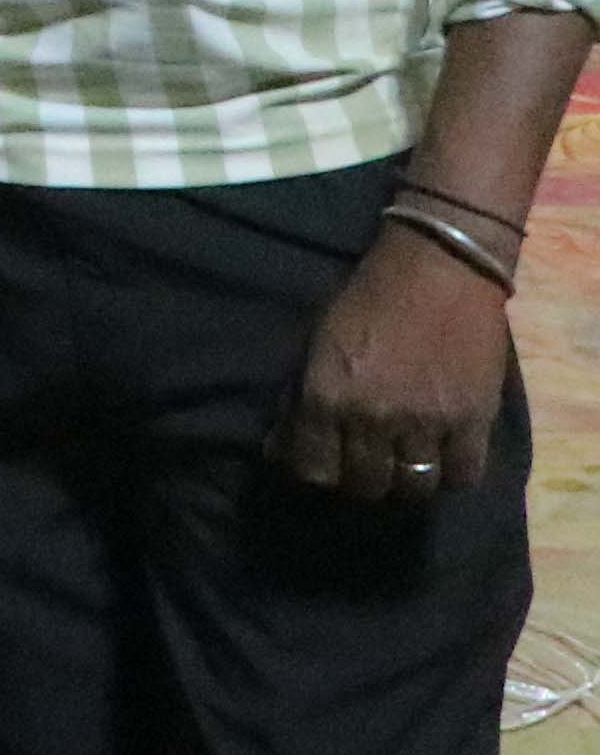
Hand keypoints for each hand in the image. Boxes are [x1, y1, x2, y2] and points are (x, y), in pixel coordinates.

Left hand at [278, 225, 511, 502]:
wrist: (438, 266)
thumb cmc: (367, 297)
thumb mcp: (315, 342)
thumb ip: (299, 398)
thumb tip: (279, 449)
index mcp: (326, 395)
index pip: (313, 470)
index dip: (317, 472)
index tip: (325, 464)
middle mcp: (372, 417)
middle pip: (364, 486)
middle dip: (361, 480)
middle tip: (367, 463)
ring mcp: (426, 423)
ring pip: (413, 488)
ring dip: (405, 482)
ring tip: (405, 463)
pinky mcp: (473, 420)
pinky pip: (464, 475)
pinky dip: (453, 474)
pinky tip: (444, 457)